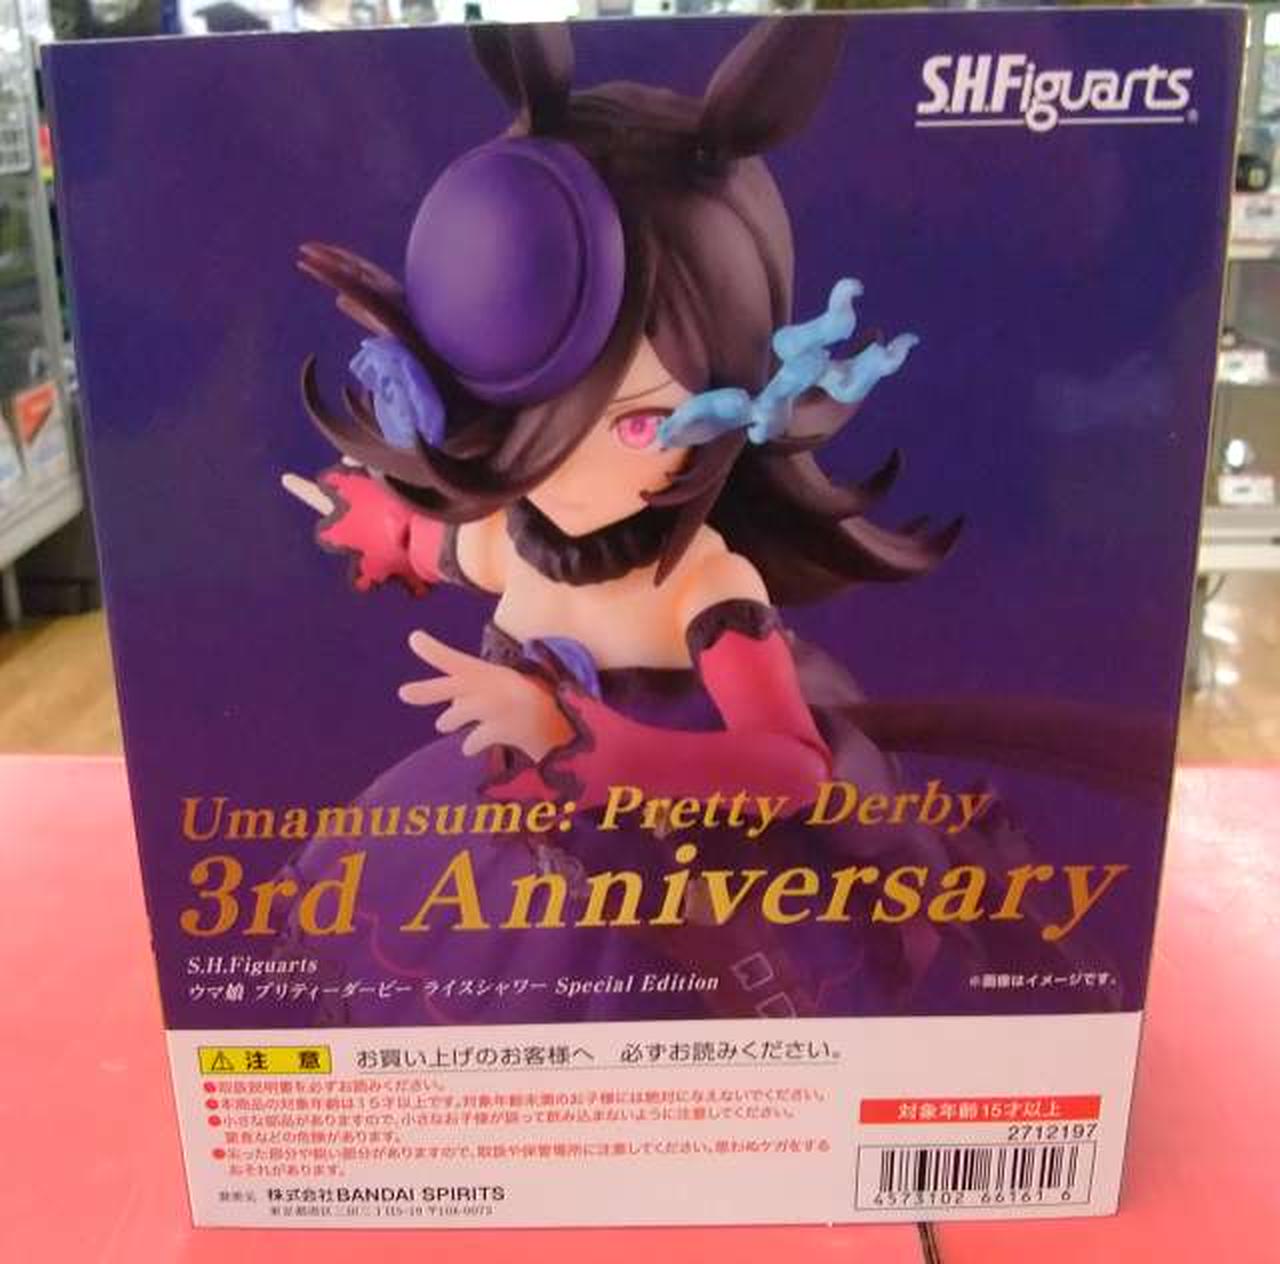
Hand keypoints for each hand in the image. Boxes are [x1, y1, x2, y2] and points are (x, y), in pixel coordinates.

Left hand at [398, 630, 573, 760]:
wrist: (562, 727)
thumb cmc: (526, 709)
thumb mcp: (500, 693)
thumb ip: (471, 698)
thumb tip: (446, 710)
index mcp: (492, 674)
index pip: (458, 662)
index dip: (434, 652)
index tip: (412, 638)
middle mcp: (496, 685)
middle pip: (455, 685)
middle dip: (427, 690)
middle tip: (402, 693)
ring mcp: (502, 705)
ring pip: (461, 712)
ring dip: (450, 719)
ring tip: (444, 725)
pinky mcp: (508, 726)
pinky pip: (476, 738)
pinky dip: (471, 744)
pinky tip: (471, 748)